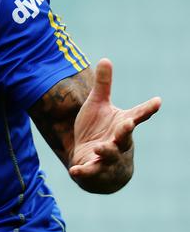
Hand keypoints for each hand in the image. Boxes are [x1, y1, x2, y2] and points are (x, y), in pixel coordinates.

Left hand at [69, 58, 161, 192]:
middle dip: (126, 131)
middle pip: (125, 137)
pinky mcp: (95, 171)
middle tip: (127, 124)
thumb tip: (105, 58)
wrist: (94, 161)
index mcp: (123, 125)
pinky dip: (83, 171)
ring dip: (106, 151)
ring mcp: (109, 159)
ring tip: (99, 147)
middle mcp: (120, 143)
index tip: (157, 101)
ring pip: (110, 156)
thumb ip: (103, 85)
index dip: (147, 109)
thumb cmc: (99, 130)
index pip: (137, 116)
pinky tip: (74, 170)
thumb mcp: (98, 106)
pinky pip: (90, 172)